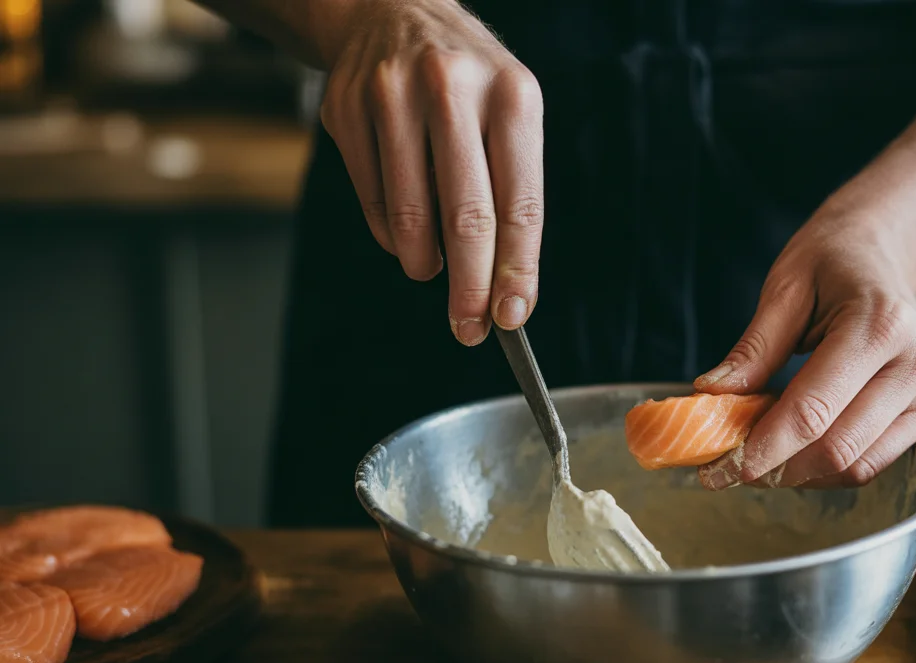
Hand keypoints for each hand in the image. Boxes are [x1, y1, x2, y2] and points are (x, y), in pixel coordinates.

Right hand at [318, 0, 542, 344]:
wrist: (391, 9)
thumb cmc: (468, 83)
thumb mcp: (509, 116)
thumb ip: (511, 195)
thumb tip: (507, 290)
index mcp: (512, 96)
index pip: (520, 204)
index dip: (517, 270)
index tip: (512, 317)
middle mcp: (453, 89)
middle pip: (466, 218)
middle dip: (470, 288)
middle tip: (469, 328)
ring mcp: (392, 96)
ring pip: (410, 216)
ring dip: (424, 263)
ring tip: (432, 271)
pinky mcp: (346, 108)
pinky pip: (371, 199)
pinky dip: (390, 234)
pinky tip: (404, 233)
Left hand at [695, 208, 915, 489]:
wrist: (883, 253)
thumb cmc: (831, 262)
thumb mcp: (785, 288)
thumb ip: (754, 348)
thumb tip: (712, 396)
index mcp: (881, 325)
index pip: (814, 410)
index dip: (764, 448)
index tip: (720, 471)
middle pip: (837, 447)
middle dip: (777, 469)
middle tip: (729, 470)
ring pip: (857, 466)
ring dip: (800, 475)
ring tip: (759, 458)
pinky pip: (873, 463)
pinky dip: (828, 469)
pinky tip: (796, 453)